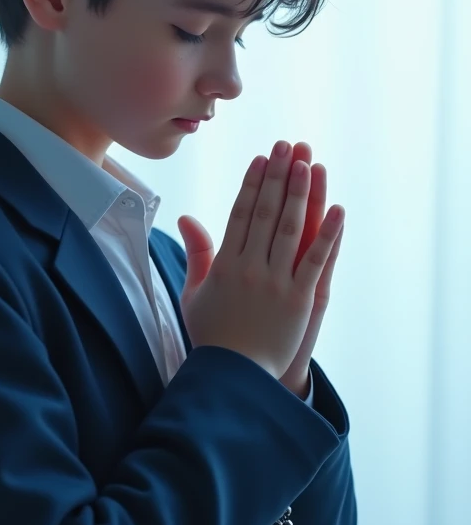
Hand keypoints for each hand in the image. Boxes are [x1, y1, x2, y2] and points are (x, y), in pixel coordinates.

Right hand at [177, 141, 343, 380]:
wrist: (234, 378)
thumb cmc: (212, 337)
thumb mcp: (194, 294)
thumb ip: (196, 253)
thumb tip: (186, 217)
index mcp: (225, 265)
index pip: (240, 214)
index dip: (253, 184)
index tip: (262, 159)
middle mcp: (250, 268)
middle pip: (267, 213)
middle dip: (278, 176)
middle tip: (287, 146)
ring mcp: (276, 283)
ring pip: (291, 229)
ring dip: (301, 193)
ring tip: (308, 164)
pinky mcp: (300, 300)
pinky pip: (317, 260)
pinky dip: (329, 234)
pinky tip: (338, 209)